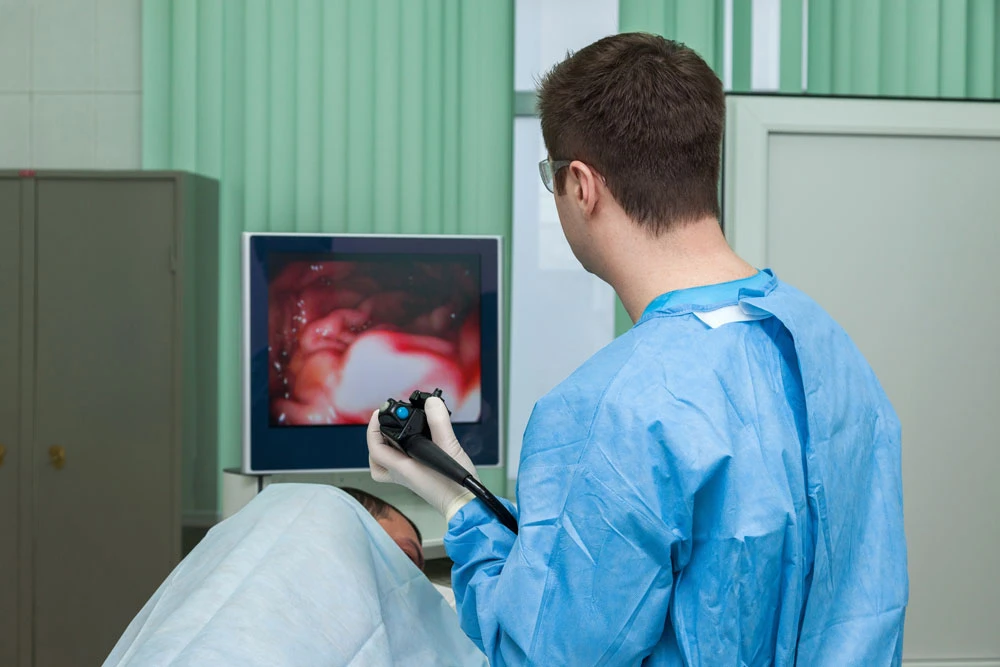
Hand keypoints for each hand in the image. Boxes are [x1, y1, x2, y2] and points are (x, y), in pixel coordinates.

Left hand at [367, 397, 475, 519]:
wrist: (464, 506)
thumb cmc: (455, 485)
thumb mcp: (449, 448)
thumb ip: (439, 423)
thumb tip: (431, 403)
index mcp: (403, 469)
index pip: (376, 448)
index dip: (373, 429)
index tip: (380, 413)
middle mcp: (402, 474)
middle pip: (376, 457)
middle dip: (376, 438)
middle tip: (386, 422)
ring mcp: (409, 478)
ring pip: (386, 462)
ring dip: (386, 446)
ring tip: (397, 431)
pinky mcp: (418, 478)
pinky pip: (400, 463)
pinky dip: (401, 451)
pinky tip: (416, 443)